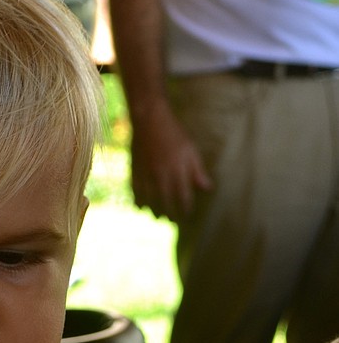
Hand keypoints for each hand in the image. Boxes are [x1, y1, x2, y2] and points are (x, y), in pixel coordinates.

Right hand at [130, 102, 212, 220]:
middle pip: (166, 204)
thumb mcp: (190, 151)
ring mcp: (147, 176)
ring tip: (159, 216)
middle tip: (173, 221)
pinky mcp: (135, 173)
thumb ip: (197, 171)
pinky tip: (143, 207)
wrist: (149, 121)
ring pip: (150, 202)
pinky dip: (139, 203)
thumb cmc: (174, 135)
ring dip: (155, 212)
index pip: (183, 199)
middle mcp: (162, 177)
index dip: (185, 210)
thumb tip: (207, 188)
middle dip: (170, 215)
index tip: (187, 215)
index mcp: (178, 172)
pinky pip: (136, 194)